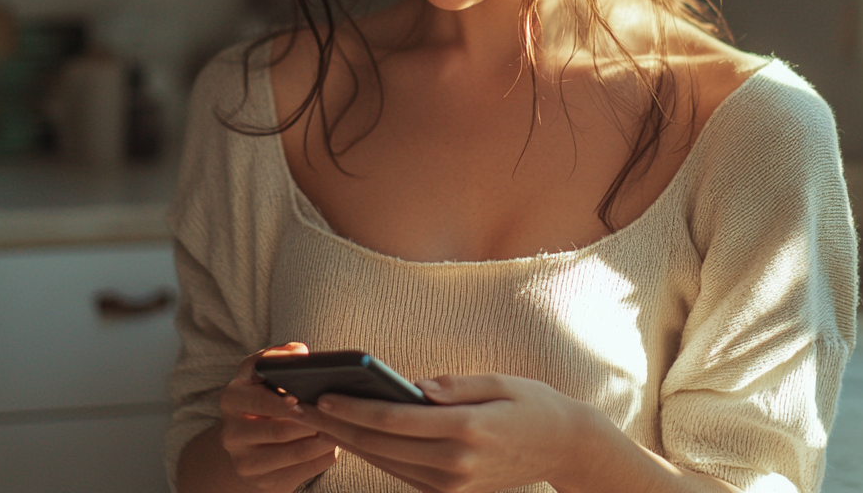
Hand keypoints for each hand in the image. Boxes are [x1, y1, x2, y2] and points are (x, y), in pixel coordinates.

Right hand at [217, 342, 340, 490]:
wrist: (248, 442)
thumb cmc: (264, 396)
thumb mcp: (261, 373)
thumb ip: (277, 358)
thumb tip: (299, 352)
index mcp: (231, 399)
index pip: (258, 400)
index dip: (281, 402)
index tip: (302, 399)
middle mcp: (231, 433)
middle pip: (278, 431)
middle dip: (310, 422)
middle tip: (335, 414)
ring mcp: (245, 462)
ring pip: (293, 453)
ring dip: (321, 440)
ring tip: (341, 428)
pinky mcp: (261, 482)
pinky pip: (301, 472)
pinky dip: (321, 457)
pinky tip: (334, 446)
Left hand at [289, 373, 586, 492]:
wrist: (564, 448)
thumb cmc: (532, 404)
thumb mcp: (499, 381)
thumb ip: (453, 386)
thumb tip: (411, 387)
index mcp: (467, 431)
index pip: (394, 421)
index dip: (352, 408)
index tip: (320, 395)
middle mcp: (455, 465)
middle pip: (379, 446)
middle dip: (335, 425)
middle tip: (298, 406)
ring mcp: (451, 485)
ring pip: (384, 463)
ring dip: (346, 441)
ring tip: (313, 418)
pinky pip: (401, 472)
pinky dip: (372, 453)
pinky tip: (349, 433)